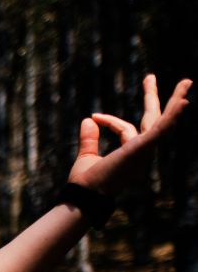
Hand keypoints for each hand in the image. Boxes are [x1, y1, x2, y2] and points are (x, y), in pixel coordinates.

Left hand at [67, 74, 190, 195]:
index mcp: (132, 154)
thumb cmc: (86, 182)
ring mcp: (146, 151)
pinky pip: (161, 129)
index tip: (94, 115)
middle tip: (152, 76)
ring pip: (164, 123)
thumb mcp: (87, 156)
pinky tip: (183, 102)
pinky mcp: (143, 148)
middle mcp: (143, 153)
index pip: (126, 129)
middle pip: (153, 121)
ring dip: (175, 102)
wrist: (85, 195)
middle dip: (154, 98)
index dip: (110, 120)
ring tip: (186, 82)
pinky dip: (171, 116)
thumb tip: (88, 118)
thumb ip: (90, 138)